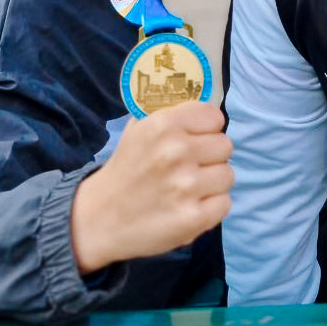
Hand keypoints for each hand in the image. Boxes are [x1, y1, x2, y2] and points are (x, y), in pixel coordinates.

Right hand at [71, 102, 232, 273]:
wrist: (99, 217)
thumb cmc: (126, 168)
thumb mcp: (140, 128)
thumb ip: (172, 115)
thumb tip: (207, 106)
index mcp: (164, 124)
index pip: (214, 117)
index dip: (207, 129)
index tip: (197, 139)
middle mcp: (177, 151)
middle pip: (225, 146)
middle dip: (211, 156)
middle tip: (192, 167)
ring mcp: (186, 186)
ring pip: (227, 175)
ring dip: (213, 183)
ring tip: (190, 188)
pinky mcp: (192, 218)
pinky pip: (225, 204)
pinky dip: (212, 207)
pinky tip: (192, 207)